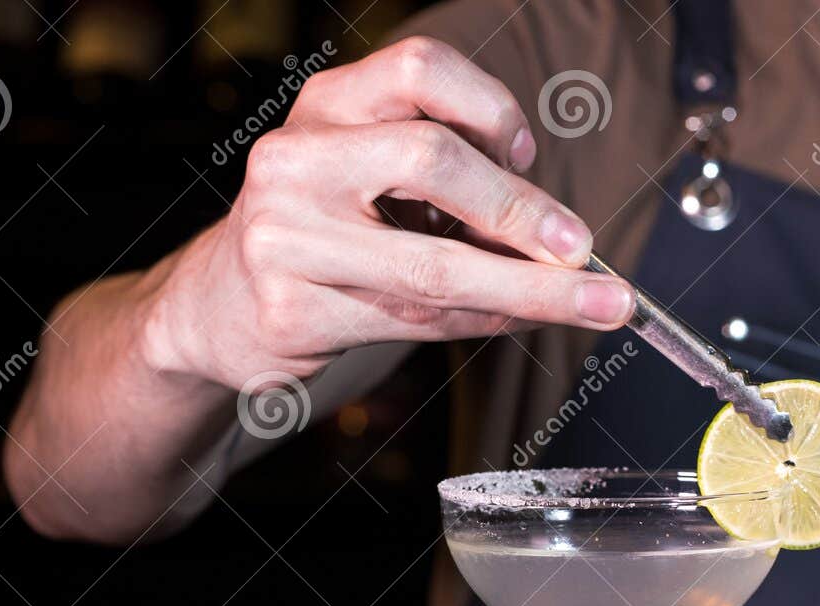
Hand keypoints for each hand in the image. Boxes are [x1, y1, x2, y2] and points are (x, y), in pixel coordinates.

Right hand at [143, 35, 632, 388]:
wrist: (220, 306)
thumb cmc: (325, 233)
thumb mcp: (371, 175)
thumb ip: (452, 182)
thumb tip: (562, 235)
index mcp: (324, 106)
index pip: (419, 68)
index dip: (491, 108)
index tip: (528, 156)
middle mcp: (296, 160)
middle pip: (431, 160)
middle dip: (521, 210)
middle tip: (582, 248)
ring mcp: (285, 239)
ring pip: (436, 267)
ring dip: (533, 291)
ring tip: (599, 304)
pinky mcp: (293, 312)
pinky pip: (418, 323)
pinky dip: (485, 323)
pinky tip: (520, 321)